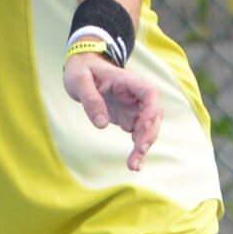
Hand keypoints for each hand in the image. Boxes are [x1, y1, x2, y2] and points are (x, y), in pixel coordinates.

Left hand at [62, 53, 161, 171]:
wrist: (82, 67)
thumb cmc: (82, 70)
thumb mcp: (78, 81)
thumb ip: (90, 100)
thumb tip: (101, 124)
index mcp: (128, 81)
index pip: (150, 93)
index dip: (152, 109)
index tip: (144, 125)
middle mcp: (136, 95)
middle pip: (154, 115)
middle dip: (148, 134)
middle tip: (138, 152)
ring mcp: (134, 107)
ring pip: (149, 128)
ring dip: (144, 146)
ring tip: (134, 166)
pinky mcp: (128, 118)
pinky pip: (138, 134)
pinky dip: (138, 148)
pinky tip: (134, 163)